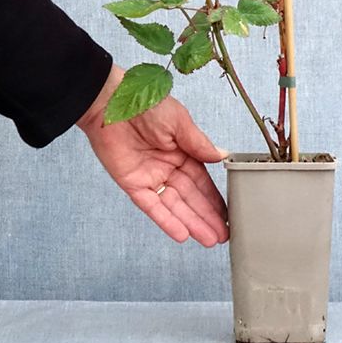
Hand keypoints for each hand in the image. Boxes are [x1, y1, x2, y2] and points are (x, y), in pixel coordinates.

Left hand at [77, 64, 228, 246]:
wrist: (111, 103)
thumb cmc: (146, 103)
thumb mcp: (179, 121)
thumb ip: (199, 144)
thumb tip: (223, 156)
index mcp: (183, 150)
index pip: (203, 180)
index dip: (215, 198)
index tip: (230, 214)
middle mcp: (168, 166)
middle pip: (191, 197)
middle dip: (208, 216)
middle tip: (224, 236)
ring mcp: (151, 177)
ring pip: (175, 205)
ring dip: (192, 222)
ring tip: (209, 239)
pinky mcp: (133, 184)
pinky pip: (152, 206)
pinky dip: (166, 220)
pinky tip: (182, 234)